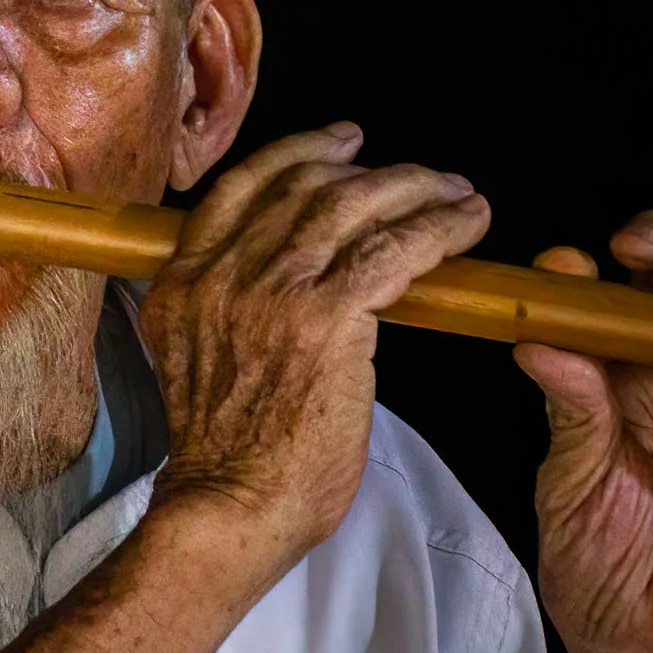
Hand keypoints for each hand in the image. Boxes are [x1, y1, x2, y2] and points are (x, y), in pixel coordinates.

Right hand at [142, 123, 490, 579]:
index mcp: (184, 283)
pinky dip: (439, 228)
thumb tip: (273, 284)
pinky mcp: (326, 317)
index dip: (298, 153)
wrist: (231, 508)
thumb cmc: (228, 460)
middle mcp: (222, 274)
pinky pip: (396, 249)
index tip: (338, 144)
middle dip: (372, 170)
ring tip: (456, 194)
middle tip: (418, 174)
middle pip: (305, 186)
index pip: (241, 187)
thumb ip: (221, 311)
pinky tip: (468, 225)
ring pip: (355, 205)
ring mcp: (273, 292)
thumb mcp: (194, 363)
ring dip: (417, 190)